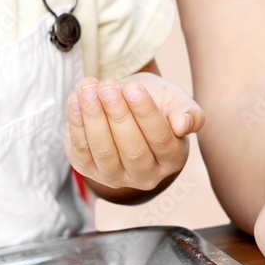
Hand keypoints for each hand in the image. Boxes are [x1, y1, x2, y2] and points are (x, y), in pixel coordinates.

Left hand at [65, 74, 203, 192]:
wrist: (126, 102)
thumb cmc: (156, 101)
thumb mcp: (176, 100)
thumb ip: (189, 112)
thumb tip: (184, 125)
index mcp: (172, 159)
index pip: (161, 140)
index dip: (146, 114)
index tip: (133, 88)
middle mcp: (145, 176)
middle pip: (132, 150)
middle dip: (117, 115)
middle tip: (107, 86)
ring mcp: (115, 177)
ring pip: (104, 152)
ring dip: (93, 118)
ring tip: (88, 89)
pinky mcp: (88, 169)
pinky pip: (80, 150)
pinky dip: (75, 124)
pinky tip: (75, 100)